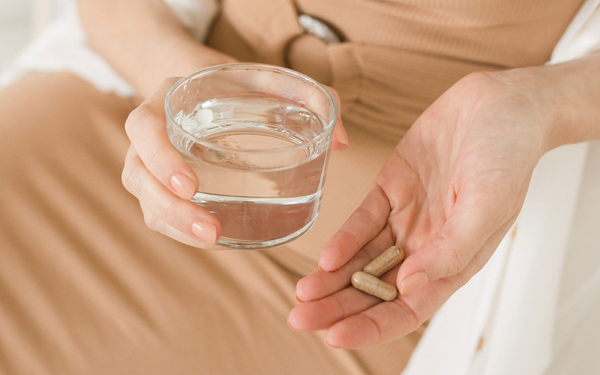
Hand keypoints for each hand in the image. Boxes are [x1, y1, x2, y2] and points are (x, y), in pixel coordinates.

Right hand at [121, 77, 348, 248]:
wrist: (212, 90)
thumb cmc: (240, 88)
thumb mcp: (270, 81)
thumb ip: (311, 96)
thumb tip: (342, 141)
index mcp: (168, 101)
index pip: (142, 126)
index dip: (159, 155)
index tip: (191, 183)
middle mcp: (151, 135)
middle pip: (137, 175)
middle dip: (169, 207)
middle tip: (210, 229)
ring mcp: (154, 165)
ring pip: (147, 201)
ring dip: (175, 226)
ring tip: (214, 239)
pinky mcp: (164, 188)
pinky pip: (161, 215)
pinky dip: (182, 231)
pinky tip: (215, 239)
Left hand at [289, 71, 552, 347]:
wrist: (500, 105)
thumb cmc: (509, 156)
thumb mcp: (489, 205)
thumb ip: (451, 249)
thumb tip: (411, 285)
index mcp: (453, 261)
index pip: (408, 308)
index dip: (372, 326)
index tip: (337, 335)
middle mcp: (426, 246)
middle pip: (376, 288)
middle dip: (339, 306)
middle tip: (301, 318)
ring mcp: (406, 218)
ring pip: (362, 259)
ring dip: (332, 278)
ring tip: (302, 295)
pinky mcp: (391, 189)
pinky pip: (362, 220)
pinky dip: (344, 238)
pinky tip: (325, 256)